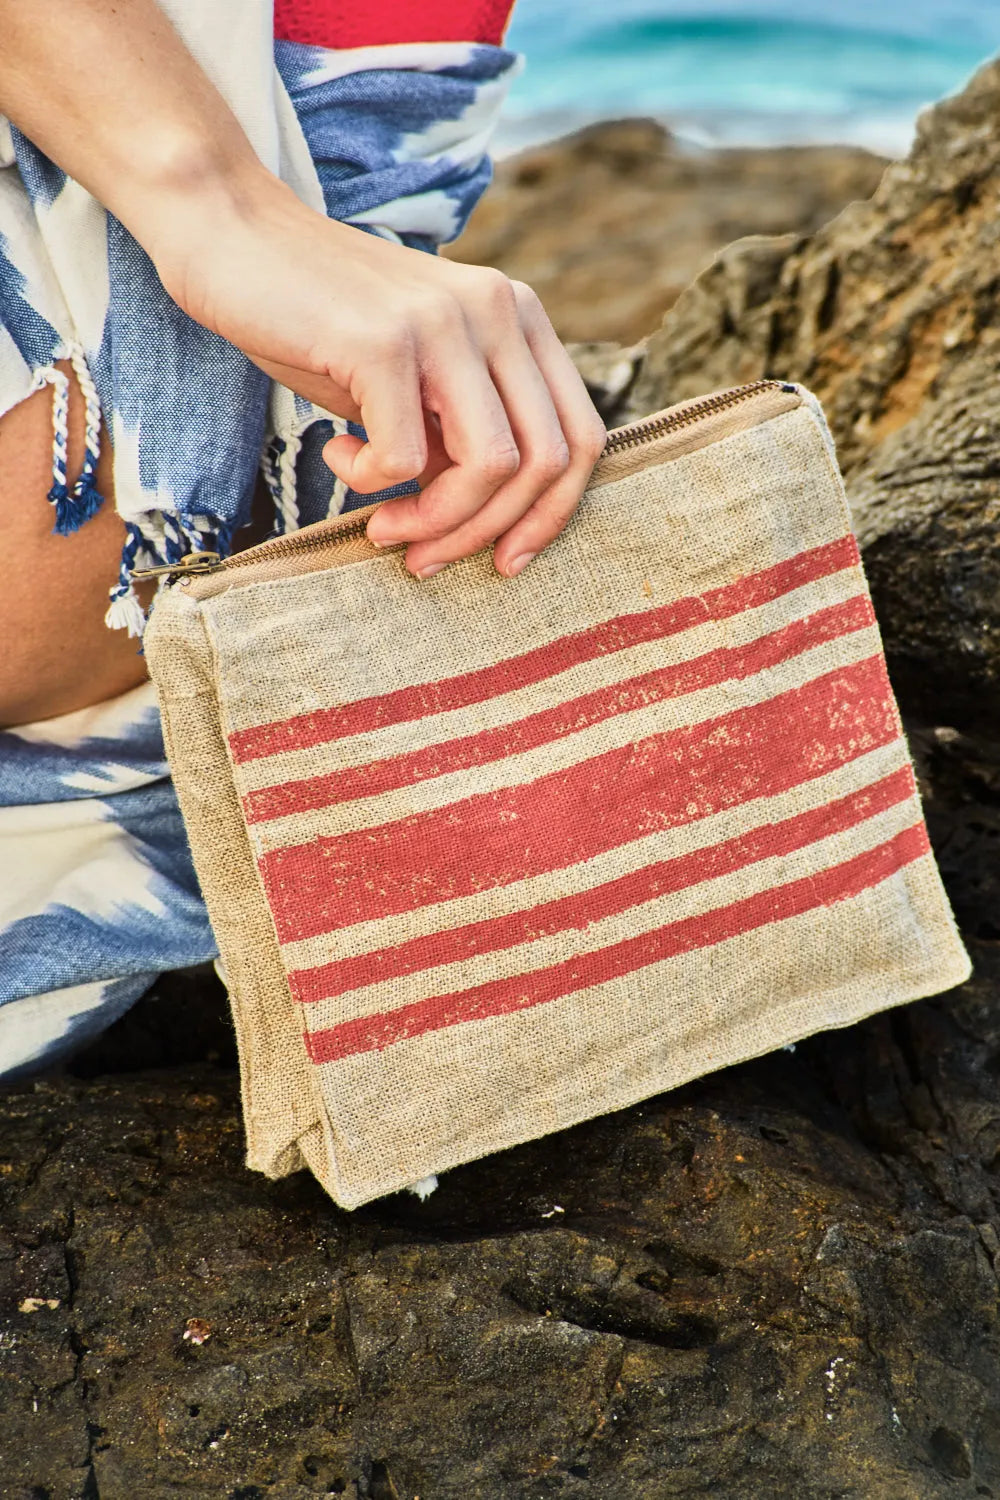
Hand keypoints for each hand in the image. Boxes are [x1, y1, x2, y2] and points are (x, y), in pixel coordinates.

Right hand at [154, 170, 606, 577]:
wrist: (230, 233)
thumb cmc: (317, 319)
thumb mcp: (410, 381)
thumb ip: (457, 434)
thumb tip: (484, 520)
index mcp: (518, 316)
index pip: (580, 439)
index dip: (551, 516)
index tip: (505, 561)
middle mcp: (498, 309)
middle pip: (546, 463)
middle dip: (487, 533)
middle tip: (423, 557)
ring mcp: (446, 320)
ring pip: (491, 467)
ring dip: (437, 522)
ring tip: (382, 525)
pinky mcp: (385, 341)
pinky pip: (404, 458)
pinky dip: (369, 482)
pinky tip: (334, 455)